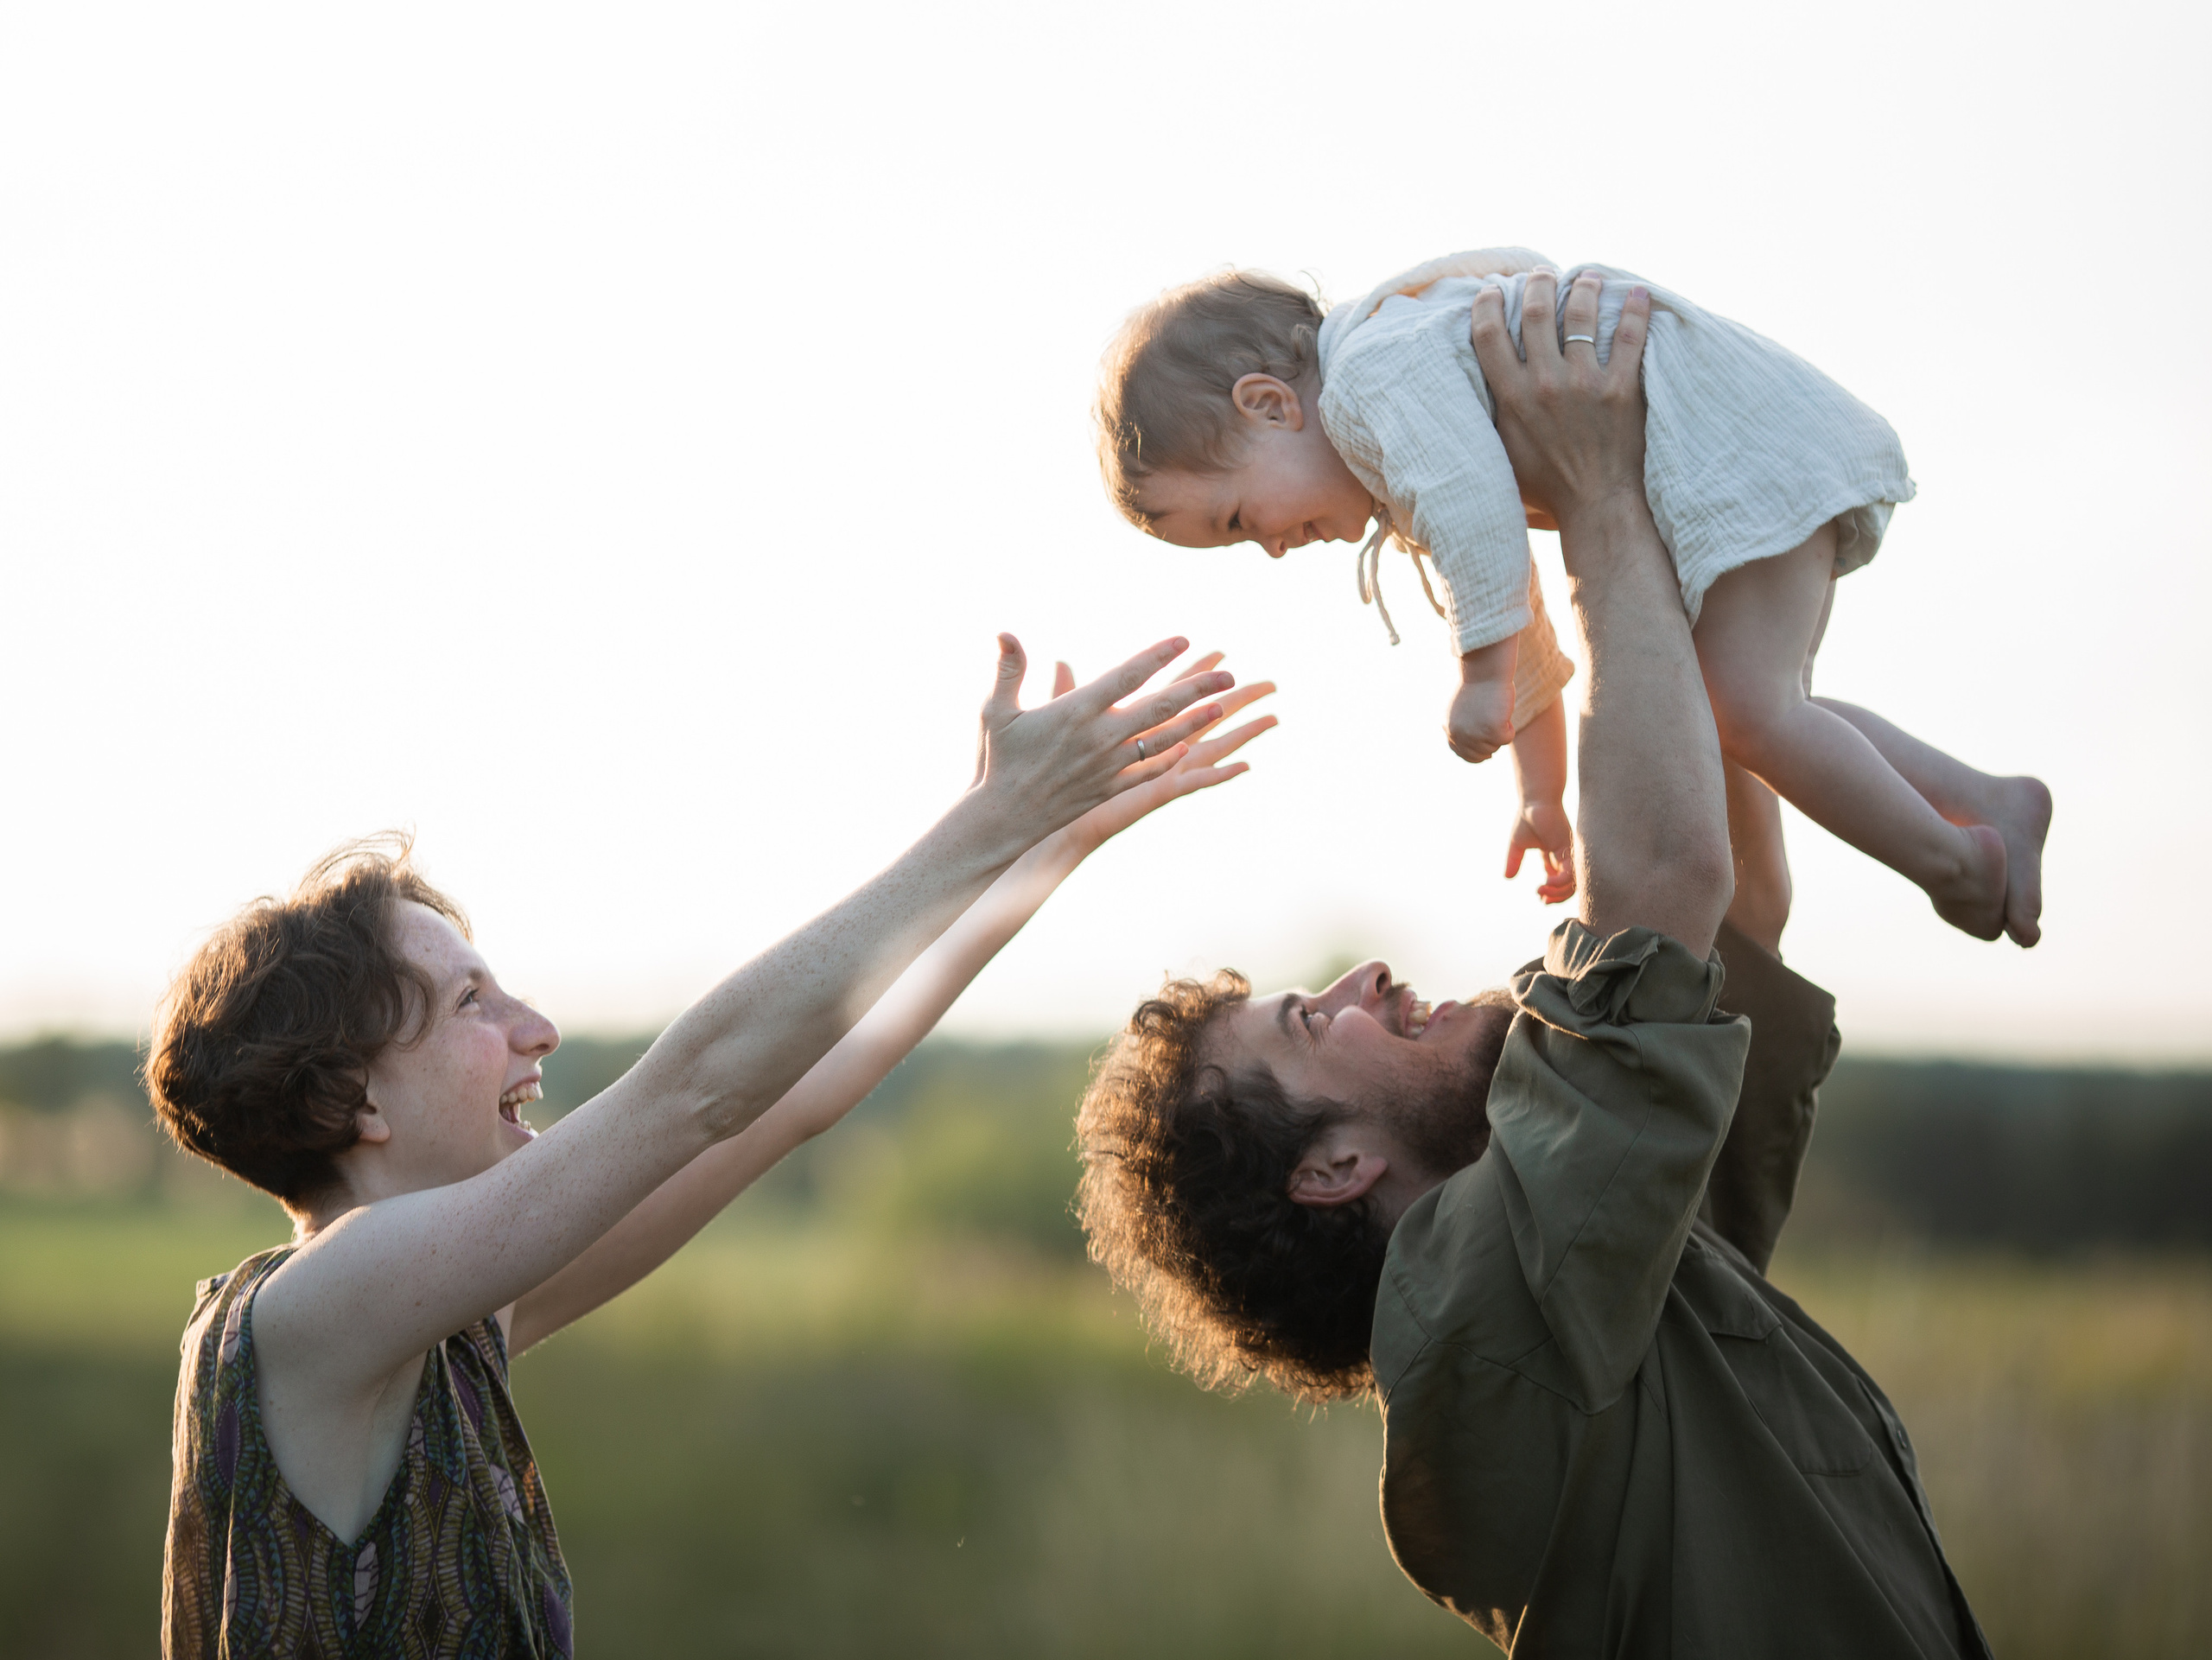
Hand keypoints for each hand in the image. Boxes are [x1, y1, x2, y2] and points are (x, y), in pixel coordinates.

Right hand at [969, 634, 1231, 854]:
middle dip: (1196, 689)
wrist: (1004, 816)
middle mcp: (1099, 738)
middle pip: (1158, 707)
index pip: (1126, 677)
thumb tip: (1004, 632)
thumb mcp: (997, 710)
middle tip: (1228, 675)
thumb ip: (1009, 669)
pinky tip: (1189, 748)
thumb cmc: (999, 759)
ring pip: (1162, 740)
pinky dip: (1170, 759)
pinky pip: (1148, 772)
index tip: (1183, 639)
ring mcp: (1108, 766)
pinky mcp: (1109, 789)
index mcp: (1075, 711)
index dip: (1156, 656)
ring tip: (1222, 706)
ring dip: (1195, 722)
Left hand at [1042, 652, 1277, 854]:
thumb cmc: (1038, 766)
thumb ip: (1062, 690)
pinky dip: (1220, 775)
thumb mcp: (1051, 721)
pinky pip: (1194, 782)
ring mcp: (1157, 769)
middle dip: (1233, 698)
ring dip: (1241, 732)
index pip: (1169, 691)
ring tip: (1273, 718)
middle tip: (1265, 681)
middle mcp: (1151, 746)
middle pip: (1203, 716)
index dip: (1194, 671)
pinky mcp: (1153, 791)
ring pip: (1210, 745)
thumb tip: (1059, 658)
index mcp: (1131, 725)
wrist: (1034, 808)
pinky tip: (1246, 767)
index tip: (1218, 650)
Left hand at [1447, 676, 1514, 763]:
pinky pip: (1507, 738)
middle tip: (1496, 724)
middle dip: (1491, 743)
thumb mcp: (1464, 710)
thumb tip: (1483, 754)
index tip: (1487, 755)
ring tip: (1496, 712)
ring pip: (1495, 747)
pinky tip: (1503, 713)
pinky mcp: (1492, 731)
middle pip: (1480, 754)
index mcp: (1449, 727)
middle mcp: (1458, 734)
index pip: (1461, 753)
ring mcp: (1474, 734)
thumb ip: (1465, 728)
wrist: (1485, 672)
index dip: (1476, 755)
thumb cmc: (1478, 686)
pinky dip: (1509, 728)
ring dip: (1500, 732)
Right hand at [1469, 271, 1649, 532]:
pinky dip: (1635, 310)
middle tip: (1542, 275)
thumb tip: (1485, 380)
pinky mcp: (1622, 389)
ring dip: (1582, 287)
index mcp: (1512, 399)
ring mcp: (1586, 384)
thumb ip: (1495, 413)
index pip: (1489, 335)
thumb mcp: (1503, 451)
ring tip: (1585, 277)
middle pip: (1536, 313)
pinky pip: (1630, 337)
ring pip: (1581, 315)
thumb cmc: (1547, 487)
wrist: (1597, 505)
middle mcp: (1545, 385)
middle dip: (1537, 284)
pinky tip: (1637, 293)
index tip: (1493, 289)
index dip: (1487, 304)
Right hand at [1505, 796, 1576, 904]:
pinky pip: (1571, 871)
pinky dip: (1560, 882)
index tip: (1540, 896)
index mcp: (1554, 855)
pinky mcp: (1569, 848)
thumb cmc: (1527, 818)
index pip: (1560, 880)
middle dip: (1557, 896)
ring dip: (1558, 892)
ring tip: (1542, 892)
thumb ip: (1514, 861)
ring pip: (1573, 881)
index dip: (1553, 891)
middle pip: (1570, 884)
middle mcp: (1564, 856)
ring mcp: (1568, 852)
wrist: (1534, 801)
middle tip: (1543, 900)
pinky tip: (1547, 883)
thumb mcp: (1517, 845)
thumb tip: (1507, 878)